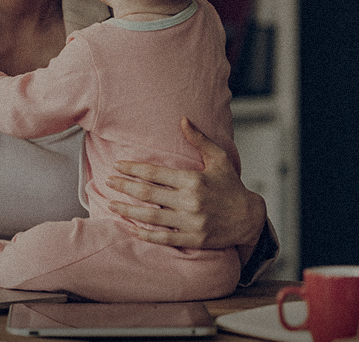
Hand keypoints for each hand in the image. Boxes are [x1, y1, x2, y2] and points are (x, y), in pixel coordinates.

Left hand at [105, 118, 266, 249]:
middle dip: (124, 186)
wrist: (250, 218)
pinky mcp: (193, 240)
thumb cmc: (231, 186)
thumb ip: (199, 140)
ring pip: (151, 217)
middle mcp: (191, 202)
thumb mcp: (219, 159)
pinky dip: (145, 234)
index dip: (133, 169)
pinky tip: (130, 228)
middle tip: (108, 181)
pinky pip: (163, 238)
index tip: (117, 165)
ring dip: (128, 211)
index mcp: (194, 180)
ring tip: (111, 205)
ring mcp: (191, 223)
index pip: (155, 173)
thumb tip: (182, 119)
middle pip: (148, 194)